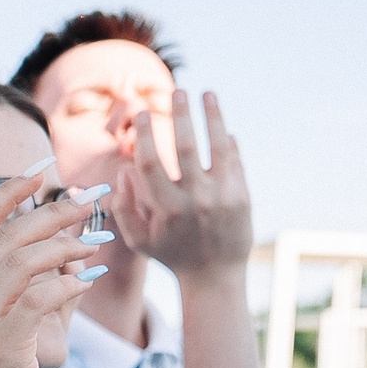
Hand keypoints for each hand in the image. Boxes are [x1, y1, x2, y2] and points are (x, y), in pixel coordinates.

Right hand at [0, 165, 100, 367]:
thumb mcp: (23, 317)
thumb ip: (46, 278)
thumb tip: (81, 240)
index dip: (8, 192)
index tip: (42, 174)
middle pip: (7, 235)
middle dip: (52, 213)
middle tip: (88, 204)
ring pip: (21, 261)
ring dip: (64, 246)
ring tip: (92, 248)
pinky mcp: (0, 344)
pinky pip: (38, 297)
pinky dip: (68, 283)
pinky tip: (87, 283)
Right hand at [111, 89, 252, 281]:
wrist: (214, 277)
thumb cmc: (172, 254)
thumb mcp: (139, 239)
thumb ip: (125, 207)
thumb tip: (125, 170)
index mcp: (165, 210)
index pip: (151, 163)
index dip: (145, 135)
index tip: (143, 114)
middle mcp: (194, 201)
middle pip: (186, 147)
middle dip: (181, 115)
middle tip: (178, 90)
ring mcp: (221, 197)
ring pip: (217, 147)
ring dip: (212, 116)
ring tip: (207, 93)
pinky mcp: (242, 197)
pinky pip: (234, 160)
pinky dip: (229, 141)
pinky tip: (224, 127)